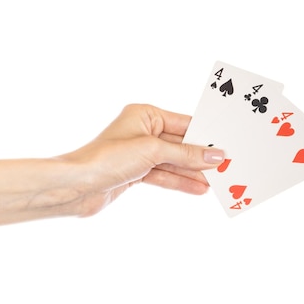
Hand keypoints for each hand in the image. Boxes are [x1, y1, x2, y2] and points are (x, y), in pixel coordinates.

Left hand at [59, 104, 223, 215]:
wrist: (77, 185)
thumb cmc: (106, 158)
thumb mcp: (153, 152)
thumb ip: (186, 155)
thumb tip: (216, 156)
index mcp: (144, 114)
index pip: (183, 123)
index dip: (206, 135)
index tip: (227, 145)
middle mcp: (141, 130)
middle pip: (180, 144)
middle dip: (201, 156)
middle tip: (227, 167)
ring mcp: (137, 153)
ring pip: (172, 162)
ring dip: (193, 173)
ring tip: (218, 183)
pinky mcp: (133, 172)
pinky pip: (162, 175)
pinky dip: (179, 182)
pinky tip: (198, 189)